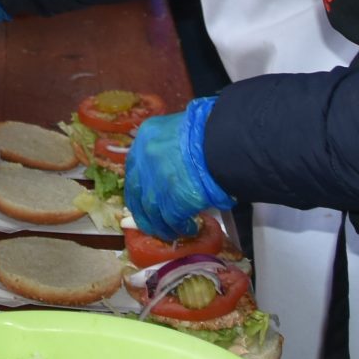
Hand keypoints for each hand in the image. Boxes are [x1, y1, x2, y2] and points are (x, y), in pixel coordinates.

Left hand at [124, 98, 233, 241]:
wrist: (225, 141)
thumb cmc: (209, 129)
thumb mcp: (180, 128)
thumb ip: (170, 145)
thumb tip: (173, 161)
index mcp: (146, 138)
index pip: (133, 168)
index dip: (139, 186)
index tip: (143, 196)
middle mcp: (144, 162)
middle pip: (136, 195)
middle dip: (143, 212)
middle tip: (153, 221)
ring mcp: (155, 185)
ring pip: (151, 214)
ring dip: (161, 225)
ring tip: (174, 230)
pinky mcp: (172, 204)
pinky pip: (172, 222)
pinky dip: (179, 228)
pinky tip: (189, 228)